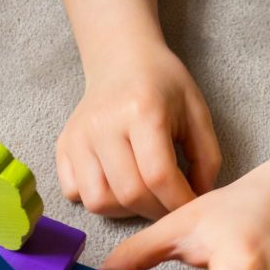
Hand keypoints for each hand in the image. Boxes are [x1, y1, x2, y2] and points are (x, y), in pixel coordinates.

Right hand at [56, 42, 220, 219]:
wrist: (120, 59)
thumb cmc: (162, 85)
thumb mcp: (196, 112)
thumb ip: (206, 157)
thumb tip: (198, 198)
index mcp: (142, 111)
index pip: (159, 176)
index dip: (178, 202)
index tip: (190, 207)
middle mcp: (104, 124)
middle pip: (129, 194)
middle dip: (155, 210)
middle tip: (168, 205)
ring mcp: (78, 137)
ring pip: (99, 201)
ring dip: (125, 210)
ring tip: (142, 197)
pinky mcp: (63, 146)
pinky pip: (74, 193)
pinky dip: (96, 199)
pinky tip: (115, 185)